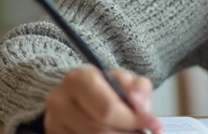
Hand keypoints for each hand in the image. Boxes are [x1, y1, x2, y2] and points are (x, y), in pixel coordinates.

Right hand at [44, 65, 162, 133]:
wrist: (76, 93)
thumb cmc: (104, 87)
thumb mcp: (125, 80)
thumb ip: (138, 89)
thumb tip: (140, 105)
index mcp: (79, 79)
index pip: (108, 109)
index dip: (133, 120)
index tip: (154, 125)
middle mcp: (60, 100)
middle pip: (100, 129)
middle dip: (125, 132)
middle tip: (139, 131)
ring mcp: (54, 121)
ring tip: (124, 130)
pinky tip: (112, 133)